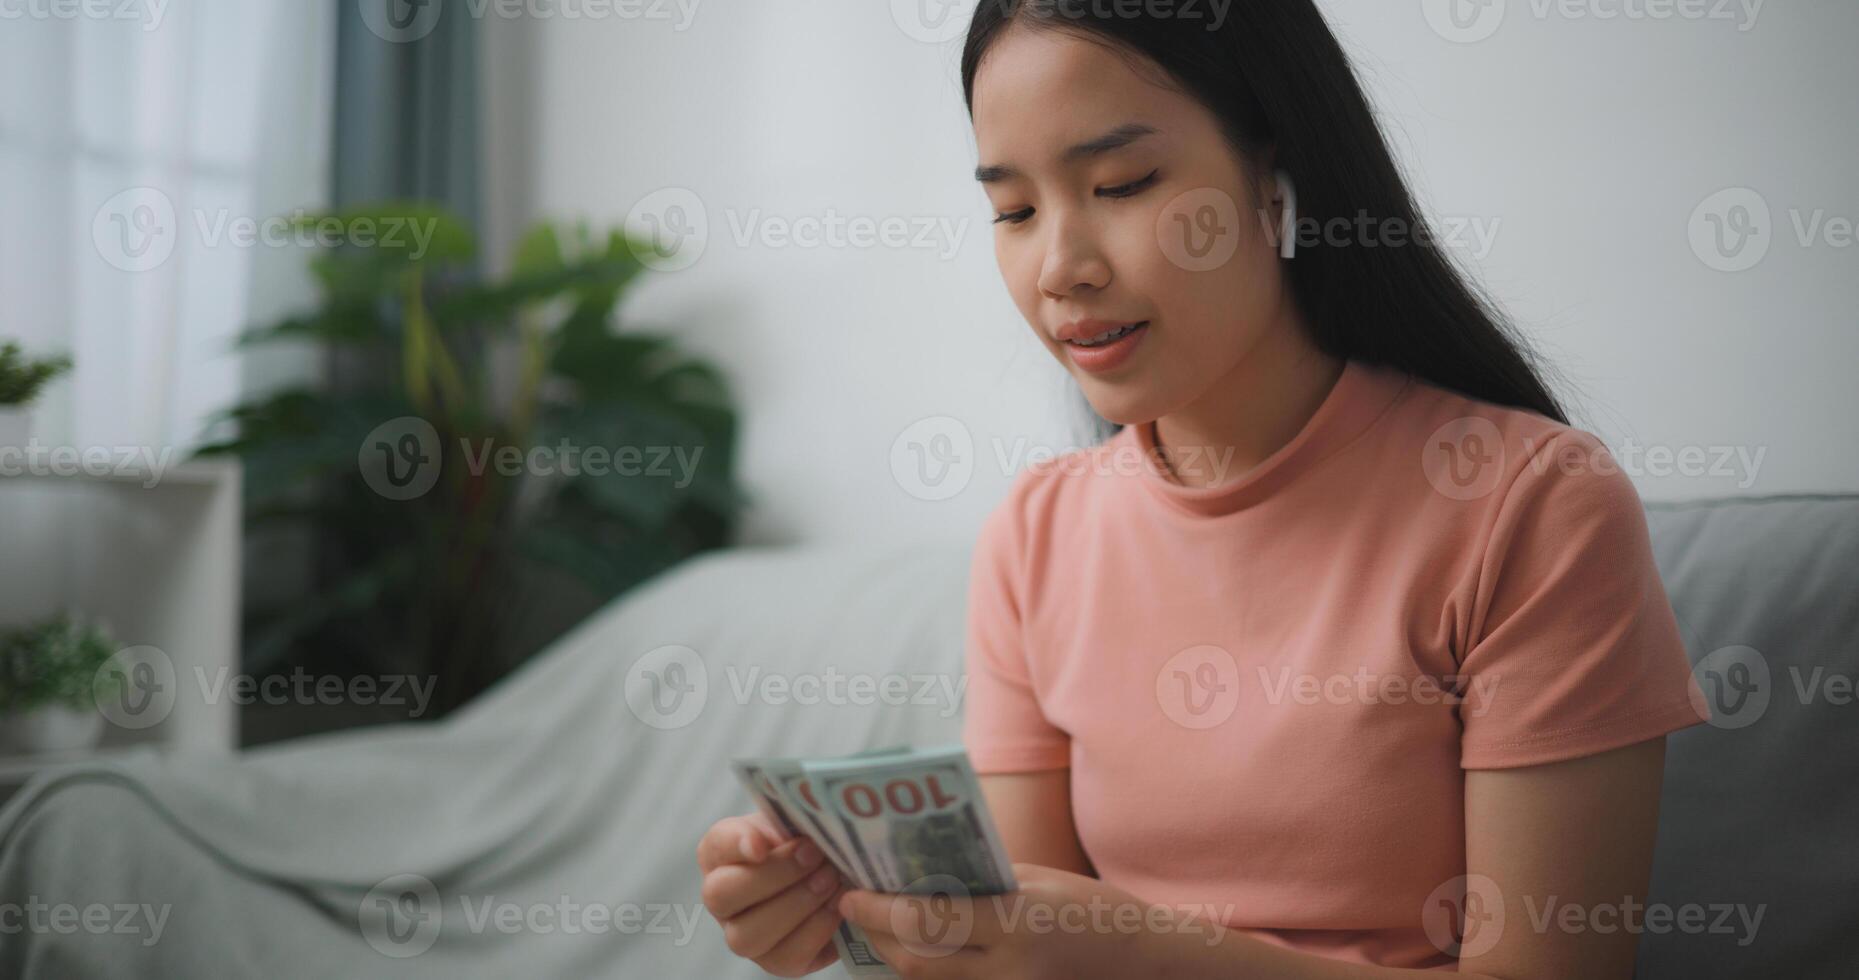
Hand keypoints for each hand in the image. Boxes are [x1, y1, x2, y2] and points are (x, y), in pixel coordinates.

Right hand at [696, 812, 849, 976]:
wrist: (835, 873)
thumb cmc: (808, 840)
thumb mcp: (796, 819)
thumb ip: (786, 821)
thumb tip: (787, 838)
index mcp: (720, 854)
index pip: (717, 844)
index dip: (737, 845)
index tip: (761, 844)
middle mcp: (721, 900)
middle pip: (722, 895)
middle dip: (774, 875)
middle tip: (815, 855)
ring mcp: (744, 936)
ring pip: (748, 935)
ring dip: (796, 905)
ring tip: (831, 880)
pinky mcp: (776, 961)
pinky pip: (787, 956)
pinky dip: (816, 930)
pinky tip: (838, 906)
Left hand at [837, 863, 1165, 979]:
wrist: (1135, 957)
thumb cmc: (1086, 906)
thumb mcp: (1032, 878)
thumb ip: (976, 880)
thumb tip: (914, 869)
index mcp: (1014, 922)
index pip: (925, 920)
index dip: (877, 909)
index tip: (851, 892)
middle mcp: (1006, 968)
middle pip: (915, 960)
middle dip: (875, 933)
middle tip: (853, 906)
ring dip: (893, 954)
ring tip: (874, 924)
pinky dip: (924, 969)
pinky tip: (912, 947)